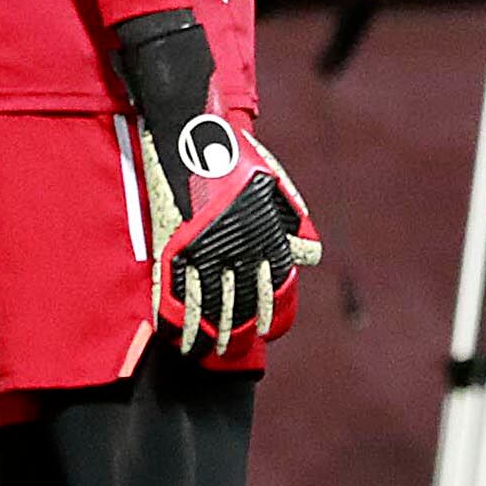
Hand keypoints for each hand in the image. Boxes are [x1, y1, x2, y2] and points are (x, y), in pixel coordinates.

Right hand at [115, 12, 323, 354]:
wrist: (189, 133)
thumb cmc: (233, 155)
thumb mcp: (272, 184)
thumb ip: (292, 220)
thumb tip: (312, 254)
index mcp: (266, 232)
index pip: (276, 286)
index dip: (271, 313)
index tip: (268, 332)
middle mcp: (240, 244)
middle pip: (242, 302)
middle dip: (238, 331)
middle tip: (232, 351)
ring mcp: (206, 246)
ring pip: (209, 305)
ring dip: (208, 333)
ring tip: (205, 352)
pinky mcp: (173, 244)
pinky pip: (176, 290)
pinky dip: (177, 318)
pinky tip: (176, 336)